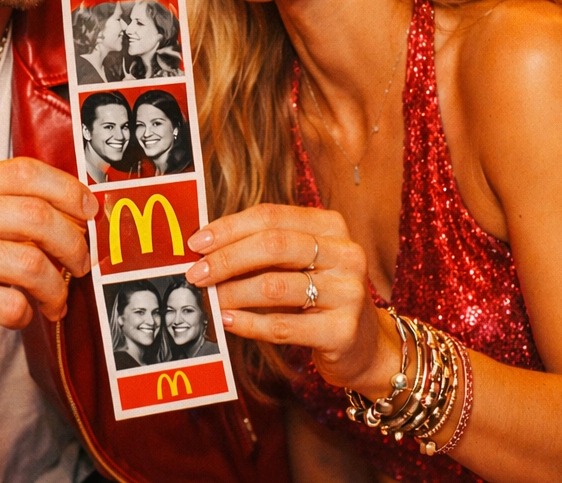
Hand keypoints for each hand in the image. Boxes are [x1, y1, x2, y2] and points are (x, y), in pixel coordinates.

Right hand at [0, 157, 97, 382]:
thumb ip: (12, 214)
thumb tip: (81, 213)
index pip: (24, 171)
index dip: (68, 190)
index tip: (90, 213)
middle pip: (35, 216)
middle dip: (73, 244)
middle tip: (81, 266)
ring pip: (29, 263)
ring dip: (55, 288)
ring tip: (55, 301)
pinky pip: (10, 304)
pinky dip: (27, 314)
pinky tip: (23, 315)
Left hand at [186, 204, 394, 395]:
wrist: (365, 346)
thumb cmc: (320, 297)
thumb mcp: (300, 263)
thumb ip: (262, 250)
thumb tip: (205, 249)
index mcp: (331, 226)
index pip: (271, 216)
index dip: (229, 227)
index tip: (196, 242)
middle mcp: (345, 253)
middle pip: (273, 245)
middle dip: (227, 259)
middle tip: (196, 273)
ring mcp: (349, 292)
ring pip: (275, 286)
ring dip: (232, 293)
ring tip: (208, 299)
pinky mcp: (343, 331)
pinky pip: (283, 326)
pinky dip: (249, 324)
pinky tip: (227, 321)